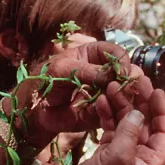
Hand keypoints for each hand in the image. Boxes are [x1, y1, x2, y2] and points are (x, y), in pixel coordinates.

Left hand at [2, 42, 153, 150]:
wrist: (34, 109)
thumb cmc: (44, 81)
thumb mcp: (63, 70)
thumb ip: (88, 71)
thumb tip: (114, 75)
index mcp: (95, 55)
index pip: (116, 53)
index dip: (122, 60)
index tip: (123, 70)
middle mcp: (104, 73)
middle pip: (126, 72)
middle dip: (130, 78)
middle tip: (130, 85)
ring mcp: (105, 92)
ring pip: (124, 92)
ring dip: (127, 94)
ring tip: (124, 97)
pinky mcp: (103, 111)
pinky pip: (115, 110)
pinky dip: (117, 109)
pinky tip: (114, 108)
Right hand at [57, 83, 164, 164]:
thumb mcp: (118, 160)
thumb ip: (129, 134)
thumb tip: (137, 112)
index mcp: (153, 163)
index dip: (162, 110)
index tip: (155, 90)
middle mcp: (142, 156)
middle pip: (146, 122)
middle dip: (140, 101)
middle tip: (133, 79)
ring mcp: (125, 153)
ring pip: (128, 122)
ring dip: (121, 104)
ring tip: (112, 85)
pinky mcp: (108, 152)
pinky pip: (113, 128)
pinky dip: (108, 114)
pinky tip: (102, 100)